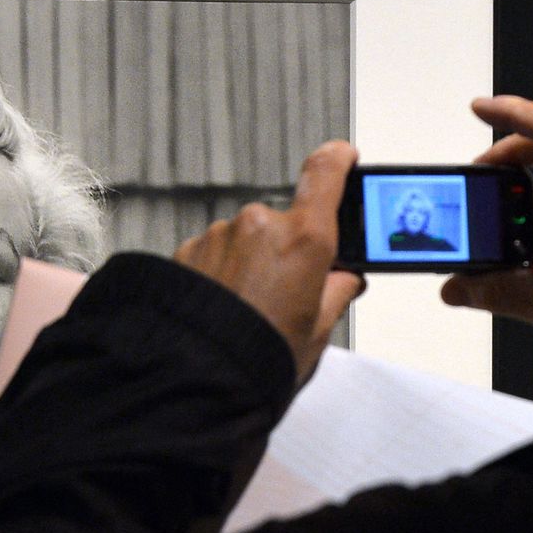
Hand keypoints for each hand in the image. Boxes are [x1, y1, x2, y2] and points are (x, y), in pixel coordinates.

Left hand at [174, 141, 365, 386]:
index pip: (325, 175)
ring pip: (245, 241)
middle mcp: (260, 225)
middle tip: (283, 297)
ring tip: (245, 310)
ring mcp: (220, 235)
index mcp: (303, 239)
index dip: (338, 160)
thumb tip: (344, 279)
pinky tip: (221, 307)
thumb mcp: (316, 331)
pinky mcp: (189, 250)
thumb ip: (336, 293)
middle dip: (285, 253)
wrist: (195, 375)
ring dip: (248, 265)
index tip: (343, 157)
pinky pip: (214, 254)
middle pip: (283, 225)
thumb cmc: (256, 356)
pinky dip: (219, 274)